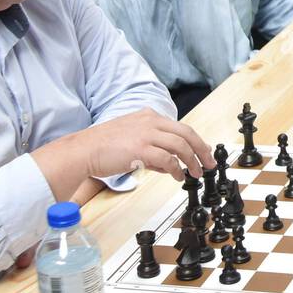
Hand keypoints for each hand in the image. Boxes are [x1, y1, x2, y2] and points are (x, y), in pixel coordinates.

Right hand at [78, 108, 214, 181]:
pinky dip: (176, 169)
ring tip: (197, 173)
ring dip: (193, 160)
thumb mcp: (132, 141)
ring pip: (181, 145)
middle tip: (209, 163)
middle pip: (186, 133)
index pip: (180, 127)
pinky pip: (168, 159)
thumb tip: (170, 164)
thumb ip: (152, 150)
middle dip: (202, 149)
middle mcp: (150, 121)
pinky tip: (178, 177)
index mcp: (148, 116)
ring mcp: (146, 134)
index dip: (195, 140)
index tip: (203, 151)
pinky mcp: (141, 149)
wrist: (83, 150)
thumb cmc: (102, 147)